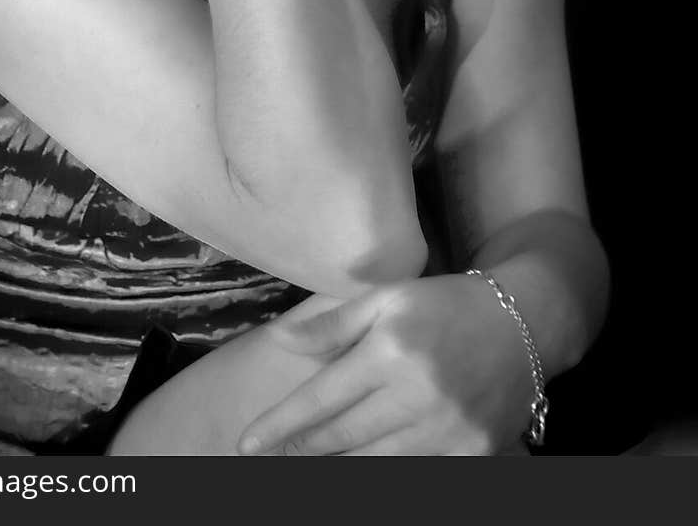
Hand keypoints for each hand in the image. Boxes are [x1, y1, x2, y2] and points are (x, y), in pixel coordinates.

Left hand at [237, 275, 535, 455]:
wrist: (526, 322)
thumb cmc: (445, 304)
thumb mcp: (388, 298)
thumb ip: (333, 324)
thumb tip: (279, 341)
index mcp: (391, 350)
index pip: (322, 399)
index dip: (280, 426)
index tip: (247, 443)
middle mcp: (417, 394)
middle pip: (342, 438)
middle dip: (300, 451)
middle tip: (270, 459)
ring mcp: (448, 430)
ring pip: (375, 465)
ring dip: (337, 467)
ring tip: (308, 464)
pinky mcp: (473, 454)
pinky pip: (417, 476)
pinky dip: (385, 474)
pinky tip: (361, 469)